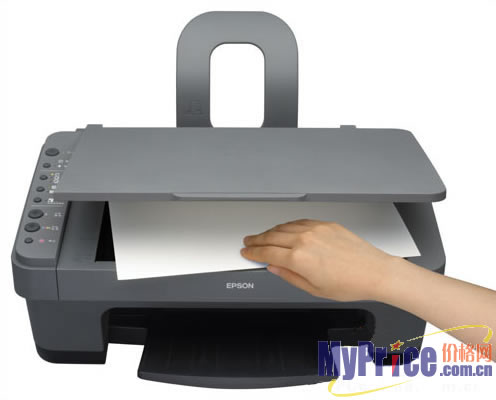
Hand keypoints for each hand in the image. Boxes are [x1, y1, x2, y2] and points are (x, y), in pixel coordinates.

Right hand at [241, 219, 400, 300]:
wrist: (374, 272)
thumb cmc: (349, 283)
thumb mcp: (313, 289)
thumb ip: (289, 276)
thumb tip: (275, 268)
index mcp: (298, 259)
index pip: (266, 253)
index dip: (253, 253)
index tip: (246, 252)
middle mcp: (304, 240)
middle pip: (271, 237)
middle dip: (256, 240)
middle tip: (248, 242)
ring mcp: (315, 230)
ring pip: (284, 227)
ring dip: (269, 231)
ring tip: (262, 236)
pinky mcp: (325, 224)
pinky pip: (300, 221)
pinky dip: (288, 225)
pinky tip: (284, 228)